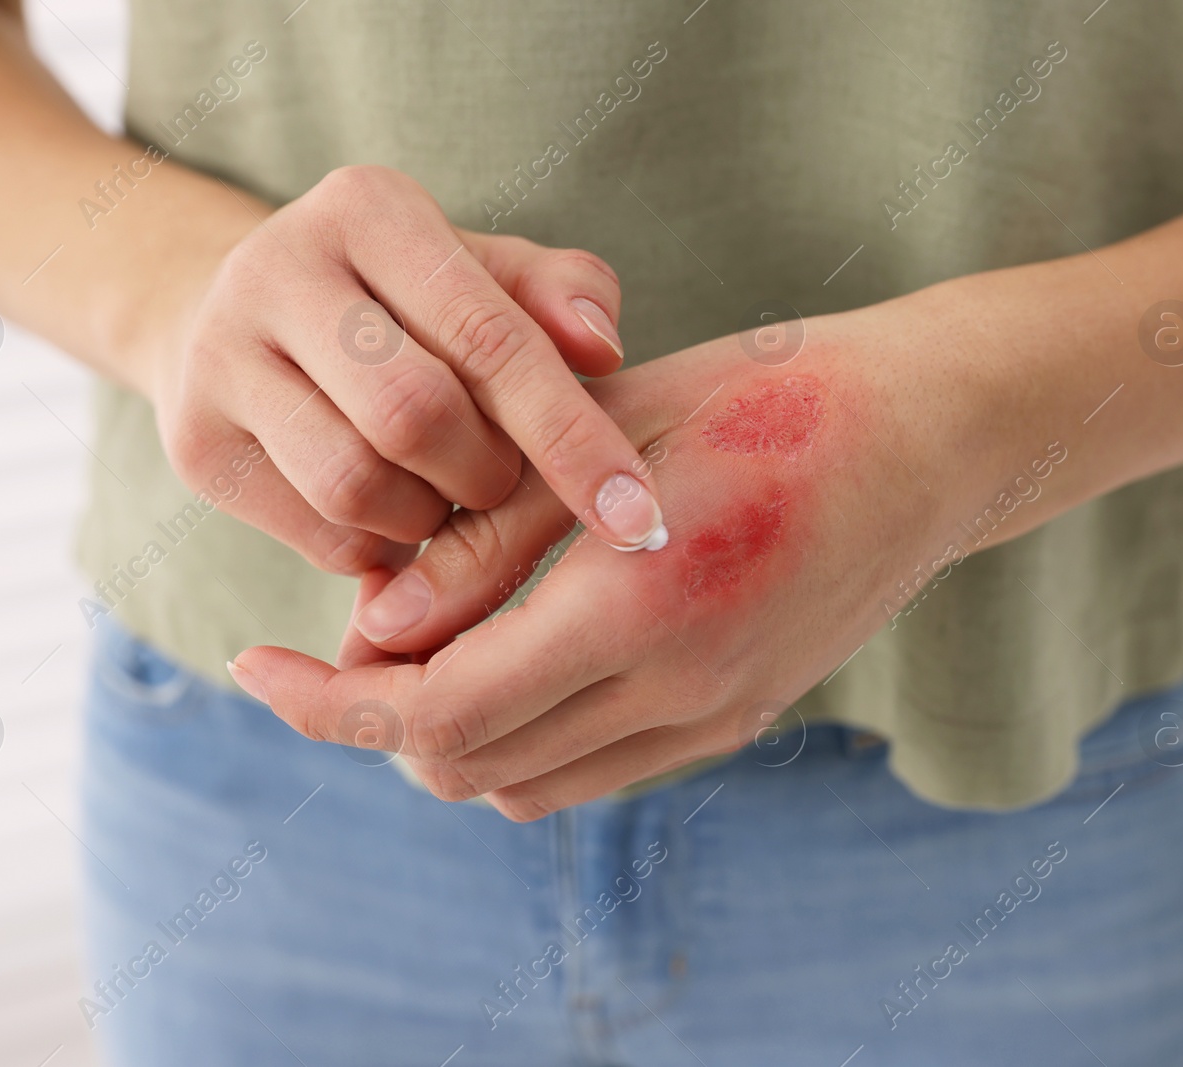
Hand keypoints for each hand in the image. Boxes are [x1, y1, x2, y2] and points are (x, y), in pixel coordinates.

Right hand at [149, 164, 665, 573]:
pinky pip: (320, 536)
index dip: (573, 436)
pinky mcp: (194, 445)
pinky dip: (382, 550)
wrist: (235, 317)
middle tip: (502, 482)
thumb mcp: (482, 275)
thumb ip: (559, 297)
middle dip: (487, 475)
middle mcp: (277, 268)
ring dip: (431, 520)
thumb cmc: (402, 304)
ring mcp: (220, 358)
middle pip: (416, 417)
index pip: (489, 337)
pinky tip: (392, 515)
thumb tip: (601, 347)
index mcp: (367, 208)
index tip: (641, 516)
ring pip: (357, 487)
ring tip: (443, 494)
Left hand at [231, 308, 991, 817]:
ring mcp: (715, 719)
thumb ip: (485, 544)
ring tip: (423, 643)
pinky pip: (593, 770)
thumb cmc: (766, 395)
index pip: (436, 709)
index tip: (253, 665)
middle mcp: (678, 689)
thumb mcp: (608, 432)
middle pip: (468, 763)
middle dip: (374, 717)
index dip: (326, 703)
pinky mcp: (738, 723)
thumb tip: (369, 631)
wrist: (928, 438)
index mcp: (637, 606)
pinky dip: (523, 737)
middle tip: (339, 639)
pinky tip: (510, 655)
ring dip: (449, 733)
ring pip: (525, 783)